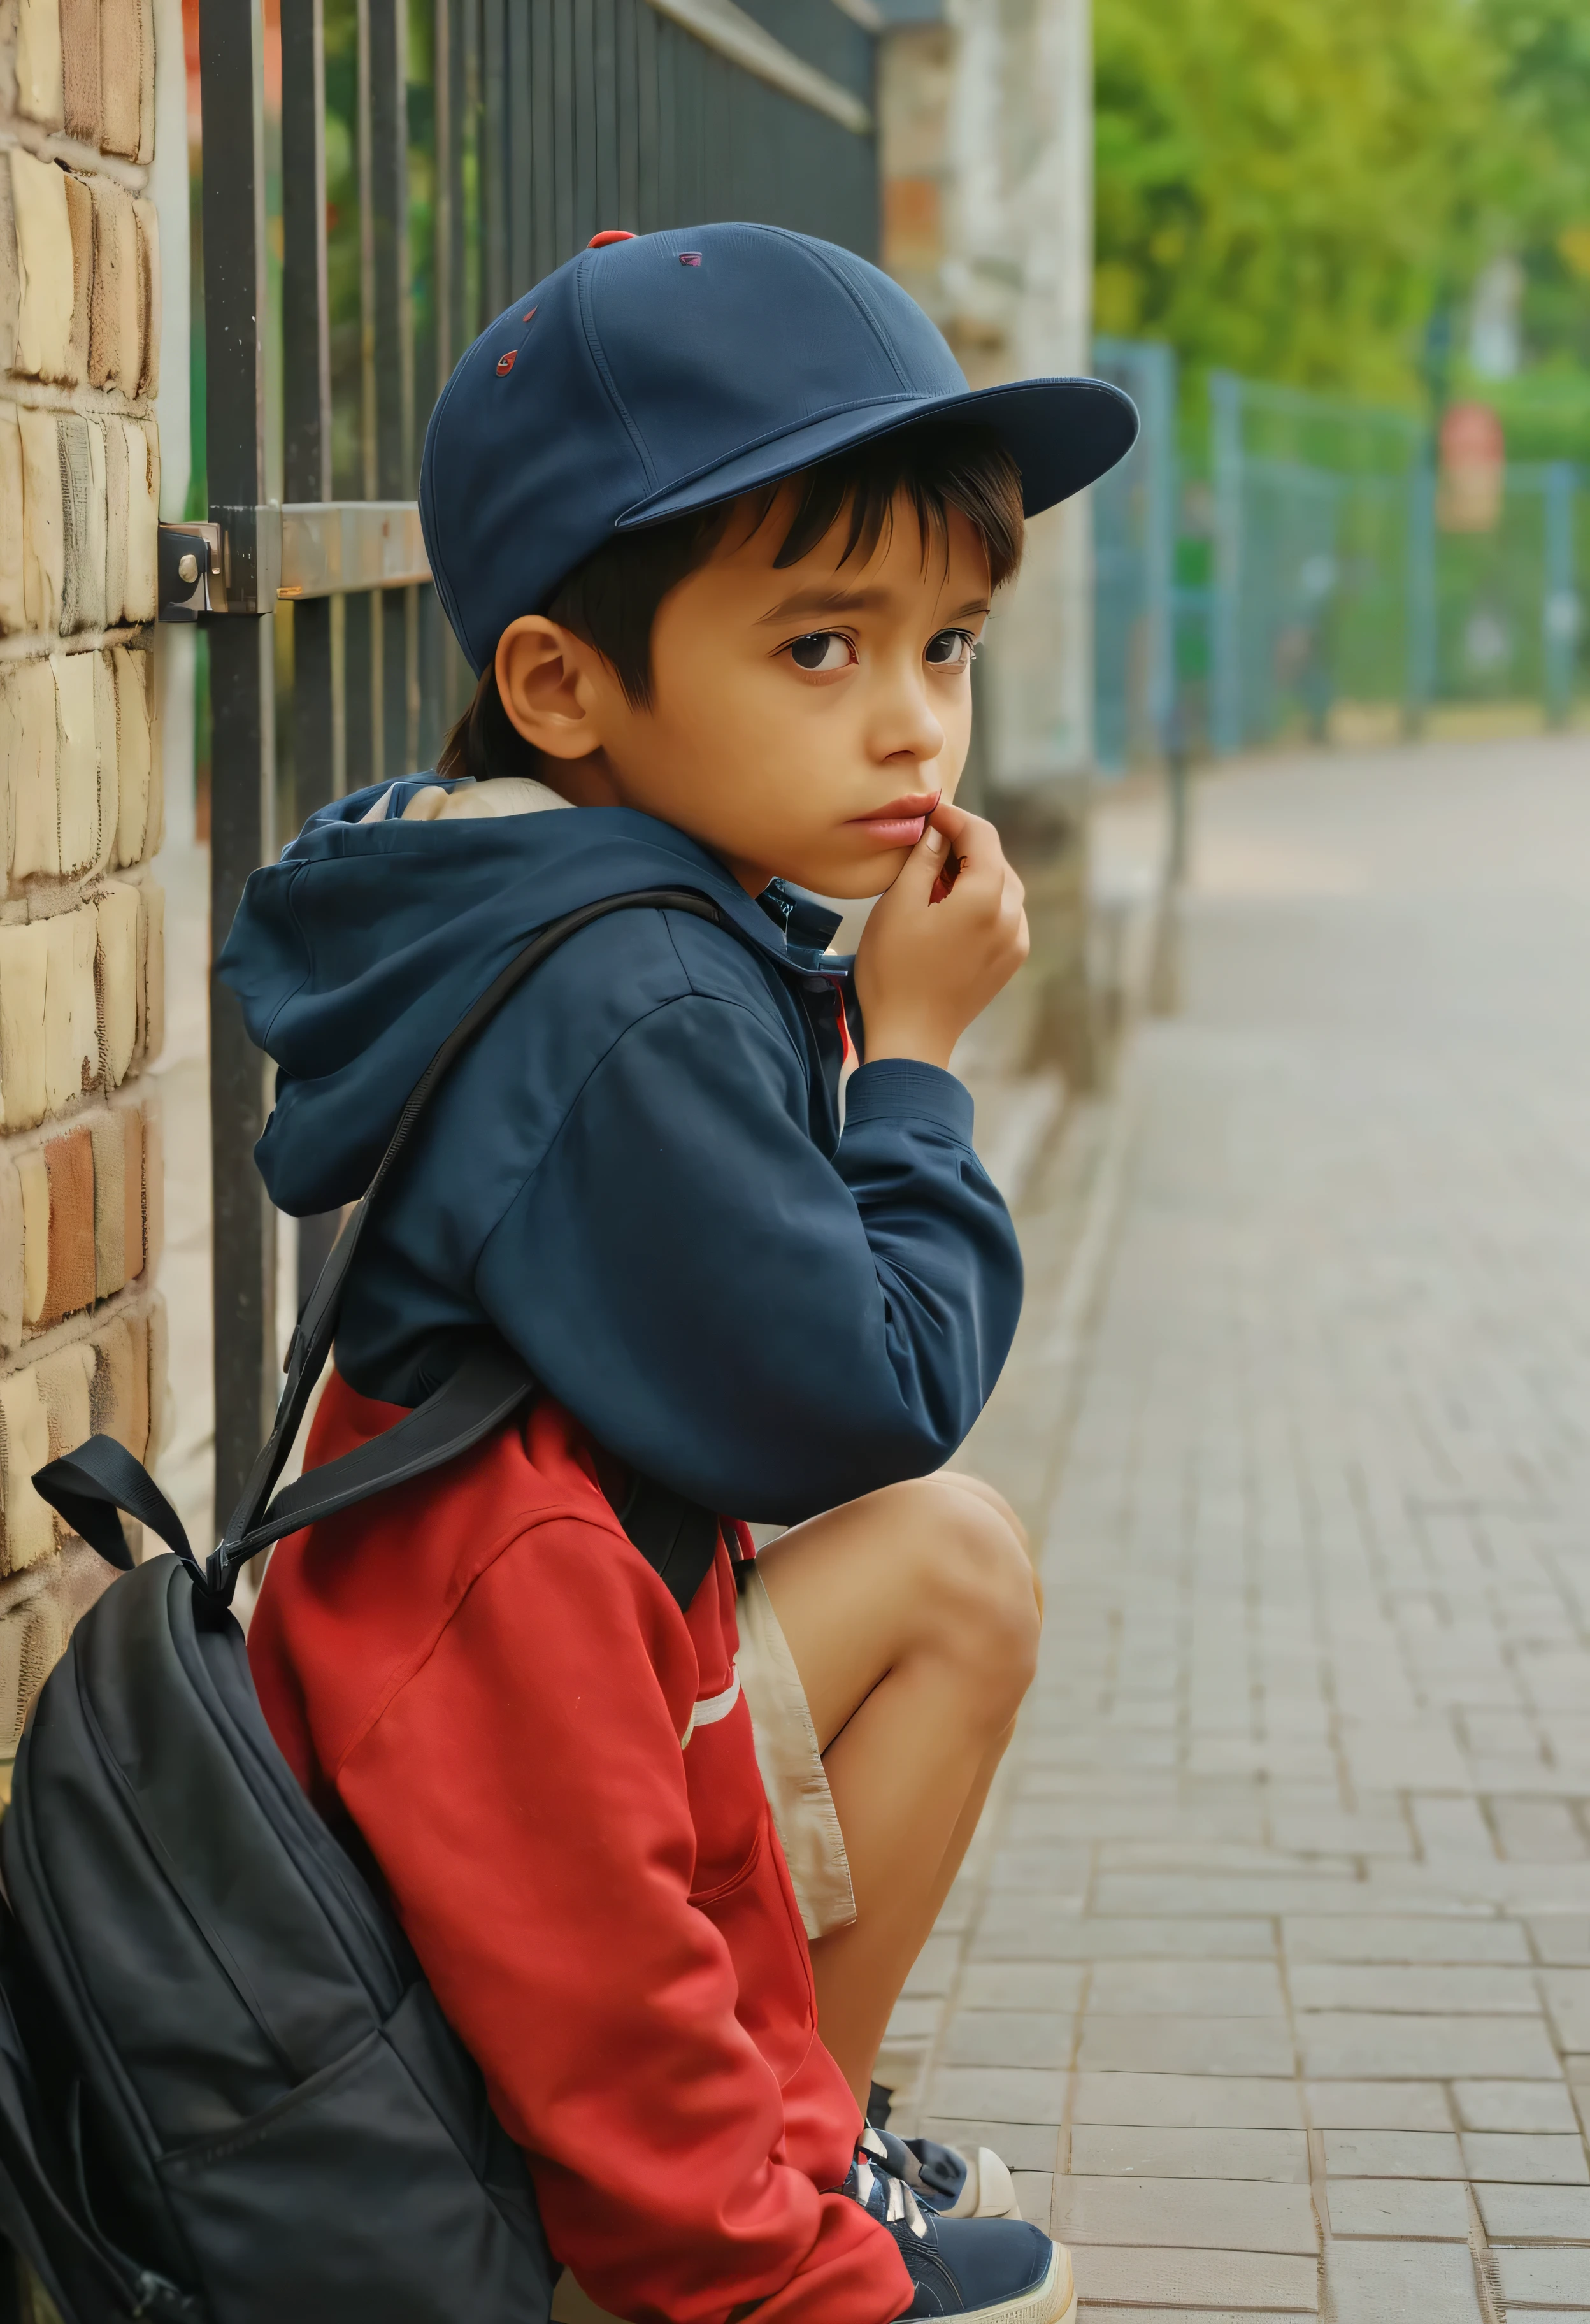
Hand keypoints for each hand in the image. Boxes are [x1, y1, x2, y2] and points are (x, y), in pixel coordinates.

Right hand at [853, 803, 1028, 1069]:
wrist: (910, 1037)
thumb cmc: (893, 971)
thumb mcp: (899, 905)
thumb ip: (923, 859)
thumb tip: (938, 831)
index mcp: (986, 899)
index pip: (982, 835)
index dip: (955, 816)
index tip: (929, 812)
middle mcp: (1012, 917)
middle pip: (997, 860)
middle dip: (965, 846)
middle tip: (926, 847)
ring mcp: (1016, 942)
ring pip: (1004, 888)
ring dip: (975, 874)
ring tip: (935, 881)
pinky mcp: (1010, 961)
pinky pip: (1005, 916)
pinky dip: (983, 902)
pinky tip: (951, 911)